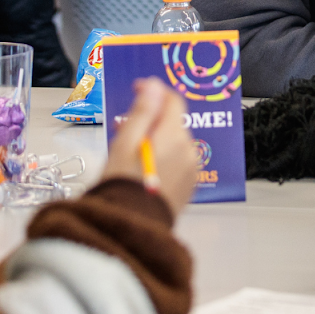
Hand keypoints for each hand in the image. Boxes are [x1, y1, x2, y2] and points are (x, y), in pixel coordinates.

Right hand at [103, 79, 199, 213]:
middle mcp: (189, 151)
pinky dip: (163, 157)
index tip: (136, 90)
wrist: (131, 227)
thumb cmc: (123, 184)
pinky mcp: (188, 187)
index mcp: (174, 136)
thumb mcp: (125, 142)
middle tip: (122, 126)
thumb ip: (142, 112)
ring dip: (156, 139)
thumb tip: (154, 85)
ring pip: (175, 142)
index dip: (154, 92)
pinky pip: (178, 161)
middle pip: (172, 123)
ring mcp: (191, 170)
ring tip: (129, 150)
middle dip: (150, 119)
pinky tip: (143, 167)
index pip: (173, 101)